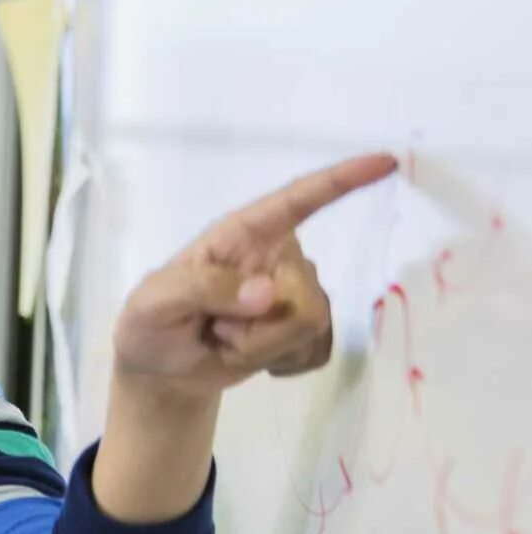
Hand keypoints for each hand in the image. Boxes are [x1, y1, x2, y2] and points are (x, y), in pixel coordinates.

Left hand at [111, 153, 397, 403]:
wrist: (161, 371)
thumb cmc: (151, 324)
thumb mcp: (154, 303)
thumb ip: (201, 290)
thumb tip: (268, 294)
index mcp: (240, 235)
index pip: (295, 200)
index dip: (340, 180)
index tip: (383, 162)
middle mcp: (277, 258)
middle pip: (305, 292)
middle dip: (257, 327)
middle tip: (214, 330)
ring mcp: (294, 294)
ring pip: (312, 325)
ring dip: (261, 347)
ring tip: (225, 341)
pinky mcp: (305, 330)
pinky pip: (317, 350)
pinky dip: (279, 364)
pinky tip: (248, 357)